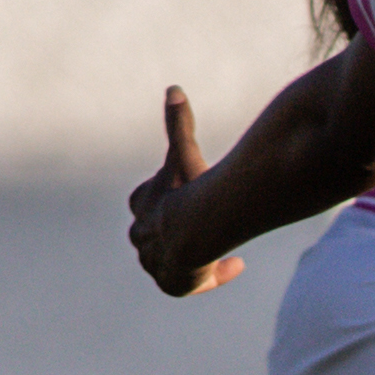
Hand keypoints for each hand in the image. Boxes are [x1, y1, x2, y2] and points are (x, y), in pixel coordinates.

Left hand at [127, 88, 241, 296]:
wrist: (192, 233)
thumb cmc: (188, 191)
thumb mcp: (183, 153)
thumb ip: (178, 124)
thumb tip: (174, 89)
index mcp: (141, 206)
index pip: (146, 201)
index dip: (168, 199)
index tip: (189, 196)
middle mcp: (143, 237)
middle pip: (160, 234)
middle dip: (180, 231)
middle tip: (207, 227)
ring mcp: (156, 263)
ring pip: (177, 260)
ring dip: (197, 255)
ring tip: (223, 250)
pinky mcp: (172, 285)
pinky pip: (192, 283)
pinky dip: (210, 276)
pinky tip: (233, 265)